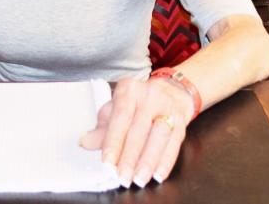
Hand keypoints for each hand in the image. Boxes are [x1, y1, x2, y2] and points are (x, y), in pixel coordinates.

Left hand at [79, 77, 194, 187]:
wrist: (171, 91)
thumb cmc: (139, 102)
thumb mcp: (117, 108)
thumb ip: (103, 127)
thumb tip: (86, 142)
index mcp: (129, 90)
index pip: (120, 118)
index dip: (113, 142)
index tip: (108, 163)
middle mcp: (149, 96)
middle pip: (139, 129)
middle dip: (130, 157)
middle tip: (122, 176)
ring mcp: (168, 107)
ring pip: (159, 136)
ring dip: (148, 161)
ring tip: (139, 178)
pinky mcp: (181, 120)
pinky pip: (174, 143)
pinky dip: (166, 161)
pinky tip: (157, 174)